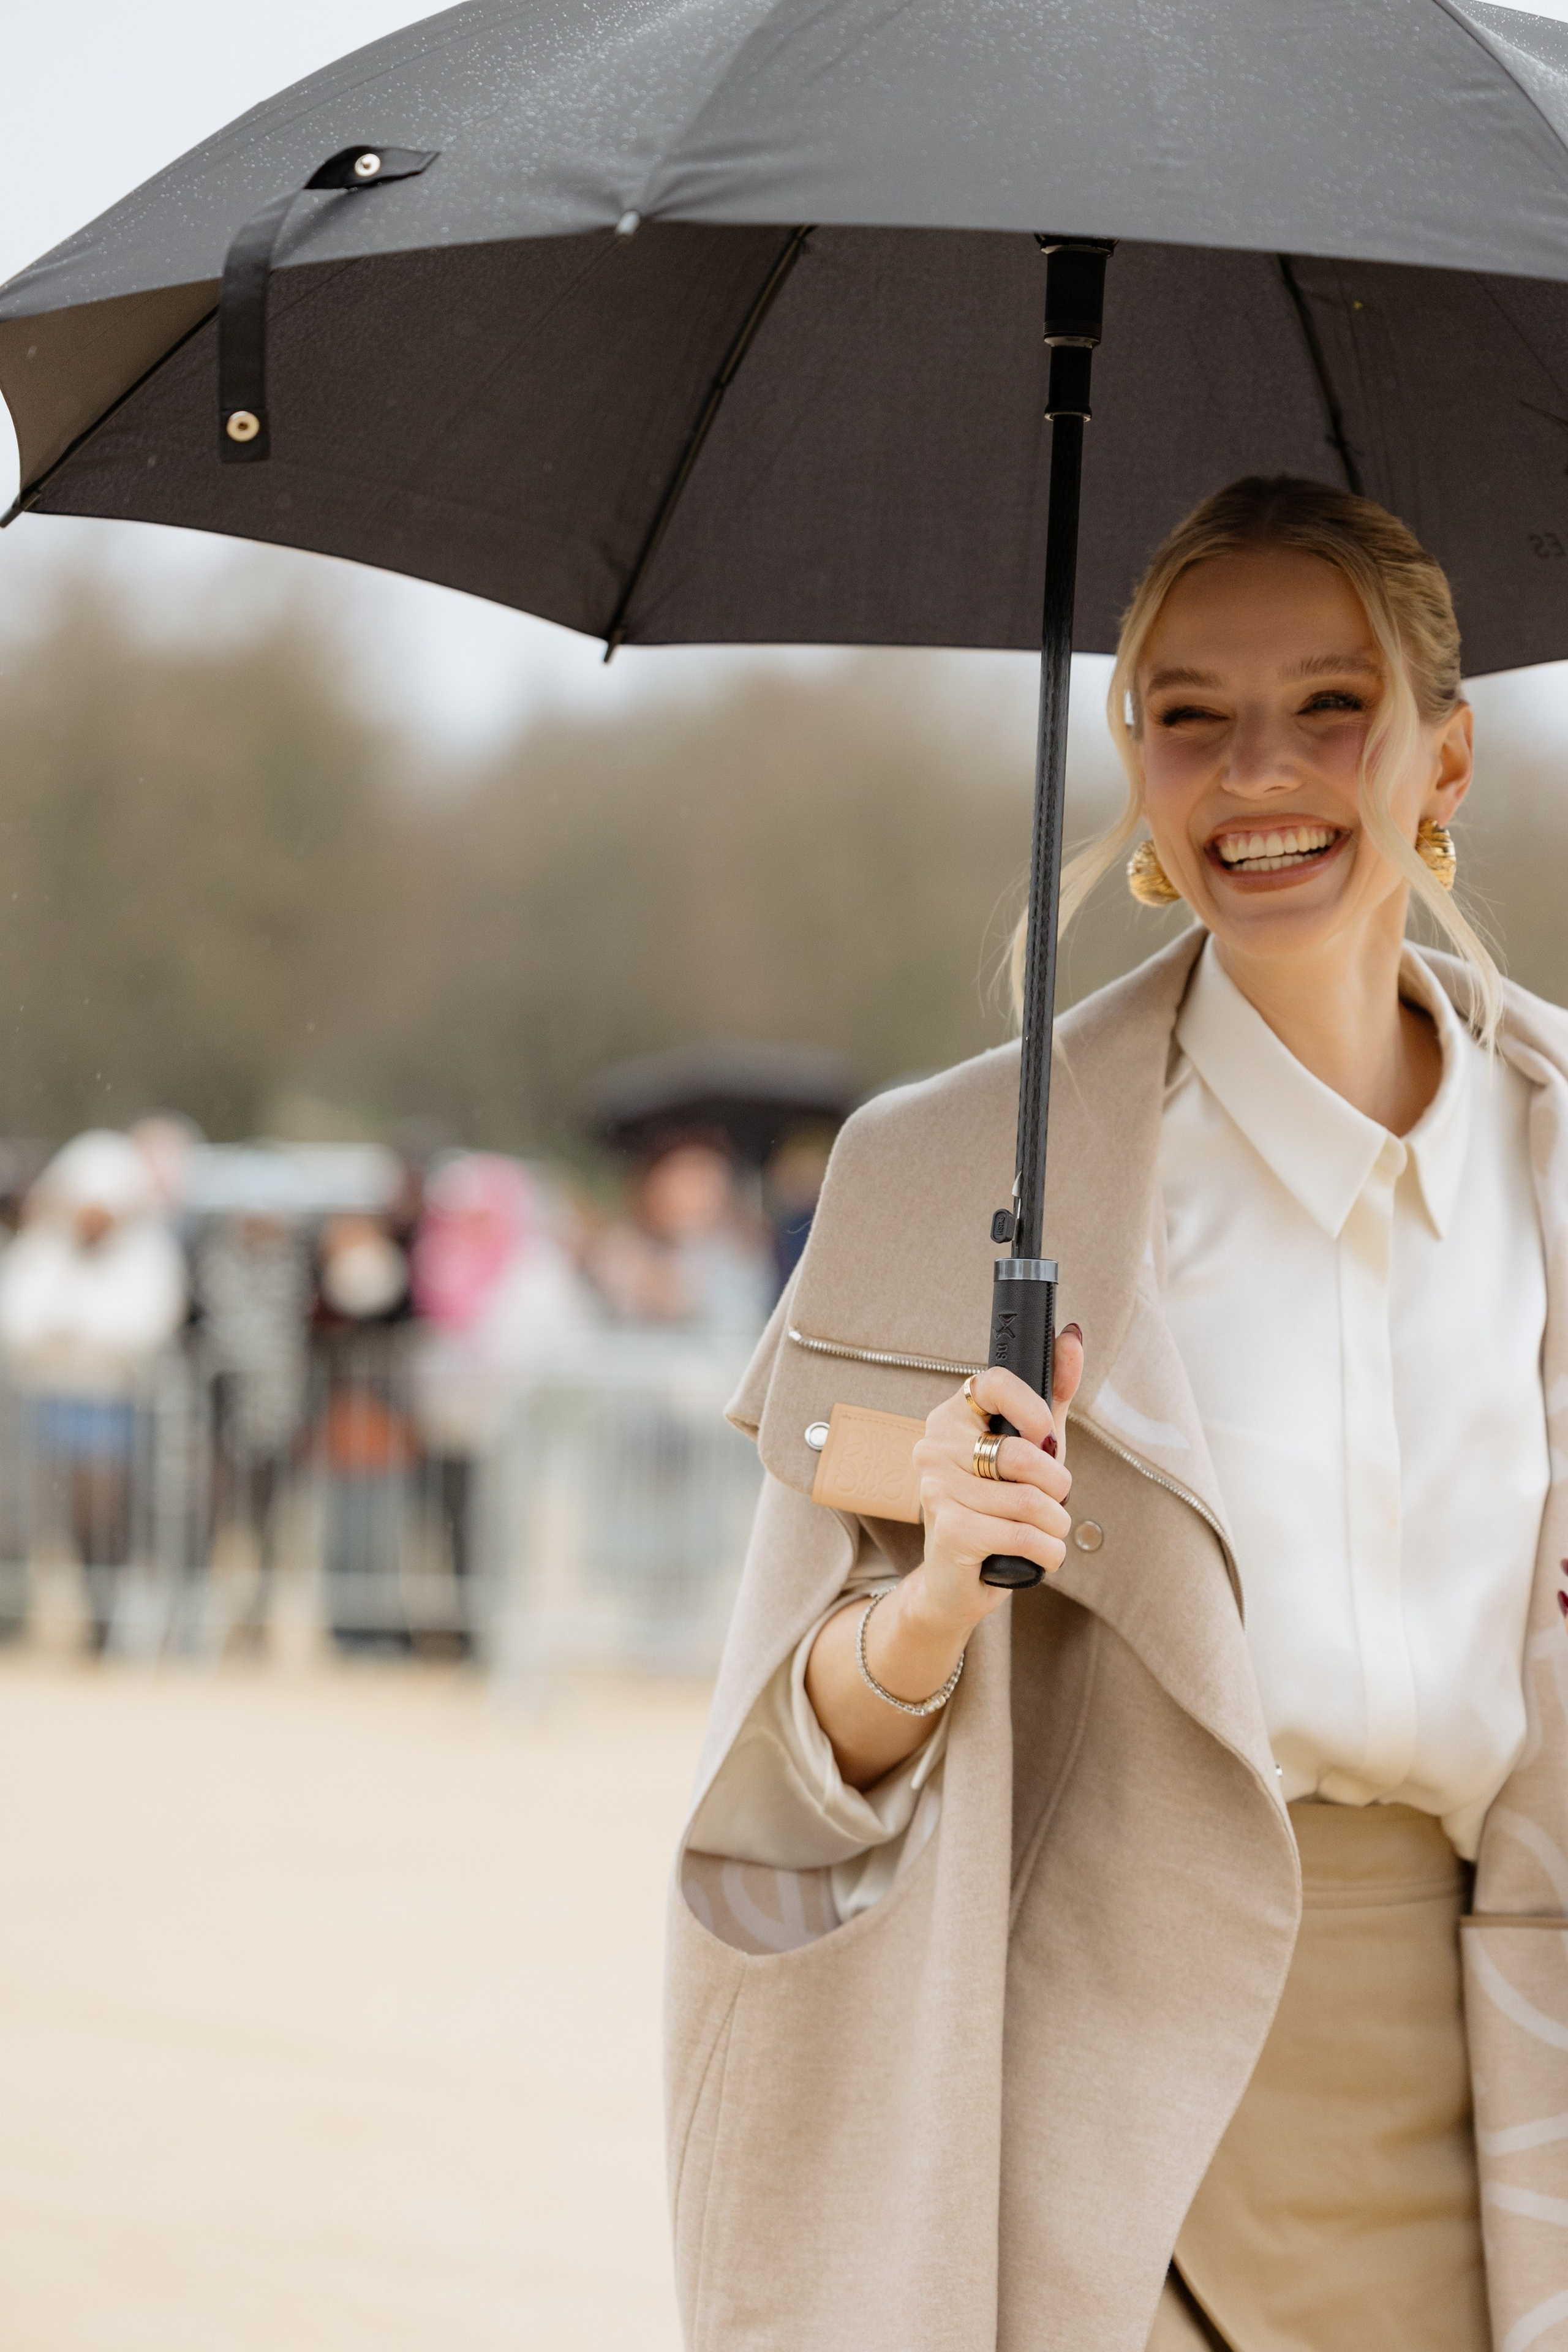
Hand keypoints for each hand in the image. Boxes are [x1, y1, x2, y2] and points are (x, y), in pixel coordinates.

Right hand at [803, 1329, 1083, 1788]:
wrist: (956, 1580)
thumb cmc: (997, 1506)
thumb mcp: (1030, 1447)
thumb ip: (1052, 1393)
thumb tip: (1073, 1336)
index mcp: (952, 1416)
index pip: (992, 1381)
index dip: (1033, 1407)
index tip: (1049, 1435)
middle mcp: (934, 1446)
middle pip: (1022, 1452)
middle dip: (1057, 1486)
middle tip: (1050, 1500)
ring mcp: (936, 1490)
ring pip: (1030, 1502)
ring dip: (1055, 1525)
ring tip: (1044, 1531)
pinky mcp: (950, 1532)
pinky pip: (1024, 1535)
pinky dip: (1048, 1552)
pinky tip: (1038, 1554)